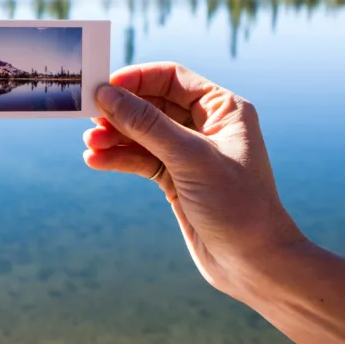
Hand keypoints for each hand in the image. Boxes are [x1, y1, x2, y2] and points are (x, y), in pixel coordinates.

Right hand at [83, 62, 304, 297]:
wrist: (255, 264)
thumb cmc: (238, 205)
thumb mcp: (191, 158)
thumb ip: (147, 125)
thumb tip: (107, 95)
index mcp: (223, 108)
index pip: (172, 78)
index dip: (137, 79)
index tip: (105, 86)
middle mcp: (206, 126)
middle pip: (152, 104)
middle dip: (121, 111)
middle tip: (89, 118)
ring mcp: (189, 154)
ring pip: (143, 134)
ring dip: (115, 137)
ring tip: (90, 145)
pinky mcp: (176, 179)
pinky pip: (141, 159)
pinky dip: (119, 159)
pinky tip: (96, 161)